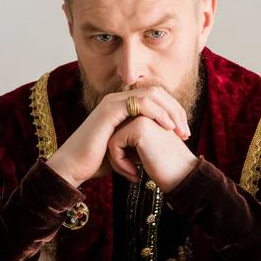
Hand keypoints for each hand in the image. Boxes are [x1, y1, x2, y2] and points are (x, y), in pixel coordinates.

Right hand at [46, 87, 190, 187]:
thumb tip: (164, 141)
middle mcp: (118, 99)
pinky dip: (158, 113)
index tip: (184, 132)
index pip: (156, 99)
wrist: (74, 167)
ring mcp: (113, 101)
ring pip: (152, 95)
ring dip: (171, 112)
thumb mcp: (127, 148)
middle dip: (176, 110)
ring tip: (180, 130)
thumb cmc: (97, 161)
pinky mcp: (110, 109)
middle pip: (158, 93)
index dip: (174, 113)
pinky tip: (168, 127)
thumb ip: (142, 139)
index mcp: (123, 105)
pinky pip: (141, 103)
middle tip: (186, 131)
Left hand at [107, 116, 197, 192]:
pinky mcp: (139, 127)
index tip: (133, 169)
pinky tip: (135, 174)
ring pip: (112, 137)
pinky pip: (114, 145)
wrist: (183, 179)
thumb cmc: (166, 167)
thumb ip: (132, 138)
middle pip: (115, 132)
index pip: (121, 131)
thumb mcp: (148, 147)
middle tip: (131, 173)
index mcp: (150, 113)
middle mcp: (147, 110)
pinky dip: (119, 163)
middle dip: (118, 155)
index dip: (122, 153)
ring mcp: (143, 116)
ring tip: (132, 174)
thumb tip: (109, 139)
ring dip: (117, 160)